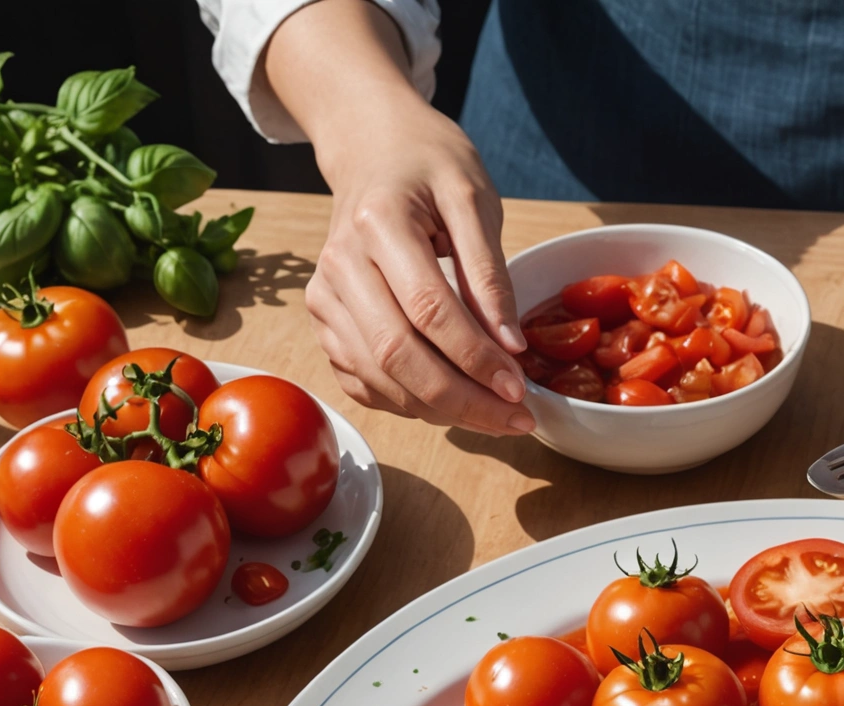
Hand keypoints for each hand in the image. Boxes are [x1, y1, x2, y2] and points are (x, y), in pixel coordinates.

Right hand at [305, 99, 533, 435]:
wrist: (371, 148)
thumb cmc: (427, 166)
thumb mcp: (474, 200)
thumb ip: (491, 275)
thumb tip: (510, 348)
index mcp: (378, 223)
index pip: (428, 311)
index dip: (476, 358)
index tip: (518, 389)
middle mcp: (339, 265)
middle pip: (398, 356)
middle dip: (462, 400)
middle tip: (514, 420)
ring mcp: (325, 298)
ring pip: (380, 379)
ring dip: (441, 411)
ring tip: (493, 416)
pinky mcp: (325, 323)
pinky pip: (365, 384)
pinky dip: (411, 405)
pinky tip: (453, 403)